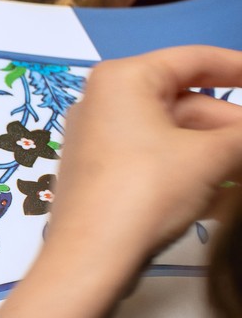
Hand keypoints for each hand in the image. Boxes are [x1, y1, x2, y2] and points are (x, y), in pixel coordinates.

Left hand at [0, 46, 241, 317]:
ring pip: (174, 136)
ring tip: (236, 175)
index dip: (238, 68)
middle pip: (187, 102)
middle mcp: (103, 99)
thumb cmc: (148, 190)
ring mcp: (98, 137)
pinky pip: (155, 160)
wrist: (91, 257)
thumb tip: (241, 133)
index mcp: (123, 78)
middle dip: (231, 127)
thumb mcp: (212, 156)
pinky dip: (191, 172)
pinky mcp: (99, 172)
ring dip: (217, 155)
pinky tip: (221, 197)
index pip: (194, 59)